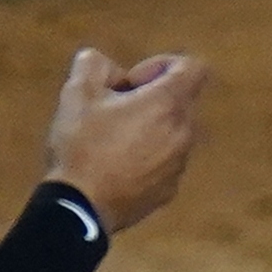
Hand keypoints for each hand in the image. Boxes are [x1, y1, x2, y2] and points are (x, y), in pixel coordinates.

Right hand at [41, 44, 206, 234]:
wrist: (80, 207)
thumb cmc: (81, 145)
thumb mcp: (77, 91)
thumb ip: (94, 64)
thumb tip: (107, 67)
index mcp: (168, 104)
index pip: (193, 67)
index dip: (162, 65)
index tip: (134, 82)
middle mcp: (184, 133)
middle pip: (180, 101)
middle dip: (150, 97)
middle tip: (113, 109)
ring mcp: (179, 165)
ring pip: (172, 132)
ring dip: (148, 127)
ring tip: (110, 139)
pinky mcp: (169, 189)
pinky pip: (164, 161)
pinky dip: (147, 156)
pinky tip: (114, 165)